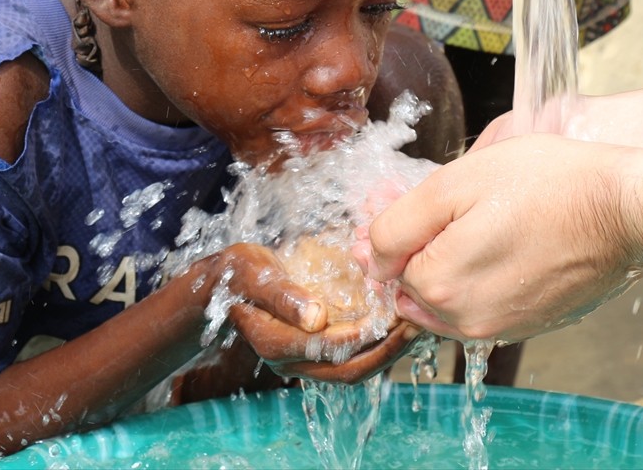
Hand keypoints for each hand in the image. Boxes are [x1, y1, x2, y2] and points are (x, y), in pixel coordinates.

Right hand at [214, 243, 421, 383]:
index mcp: (273, 342)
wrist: (229, 282)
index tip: (387, 316)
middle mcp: (289, 359)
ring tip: (413, 327)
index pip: (326, 349)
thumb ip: (282, 296)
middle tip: (413, 326)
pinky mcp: (315, 353)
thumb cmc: (240, 272)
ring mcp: (303, 360)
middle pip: (346, 370)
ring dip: (386, 352)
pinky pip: (350, 358)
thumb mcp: (255, 274)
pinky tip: (395, 325)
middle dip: (385, 352)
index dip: (360, 336)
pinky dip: (376, 346)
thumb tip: (316, 318)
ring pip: (352, 369)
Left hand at [356, 134, 642, 342]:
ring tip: (453, 217)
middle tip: (417, 200)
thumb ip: (401, 222)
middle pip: (409, 284)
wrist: (626, 209)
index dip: (380, 227)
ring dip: (435, 262)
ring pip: (441, 298)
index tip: (388, 197)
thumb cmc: (547, 184)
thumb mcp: (457, 183)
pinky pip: (476, 305)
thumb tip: (370, 254)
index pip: (383, 262)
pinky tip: (484, 240)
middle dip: (404, 245)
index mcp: (439, 285)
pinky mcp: (527, 323)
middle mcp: (464, 320)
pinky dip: (469, 278)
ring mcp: (499, 327)